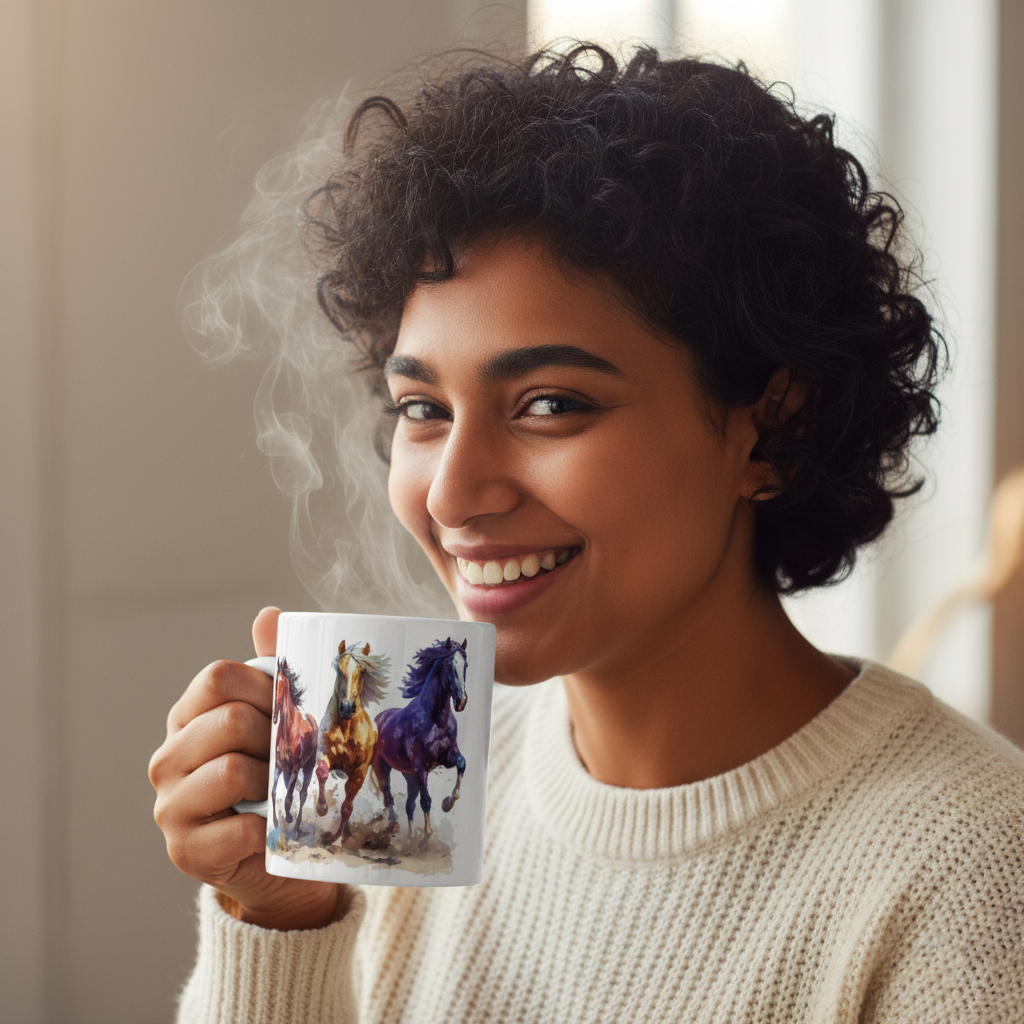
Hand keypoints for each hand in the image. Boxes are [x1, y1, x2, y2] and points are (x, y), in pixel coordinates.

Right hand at [149, 606, 337, 929]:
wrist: (279, 857)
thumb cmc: (275, 776)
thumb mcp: (275, 719)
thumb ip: (271, 667)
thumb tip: (269, 613)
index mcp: (188, 718)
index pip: (218, 677)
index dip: (263, 686)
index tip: (286, 706)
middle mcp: (168, 759)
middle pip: (230, 720)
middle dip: (272, 736)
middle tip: (287, 756)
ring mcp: (170, 807)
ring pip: (231, 770)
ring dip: (270, 781)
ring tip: (278, 790)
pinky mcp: (187, 852)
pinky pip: (239, 827)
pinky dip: (267, 827)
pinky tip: (272, 828)